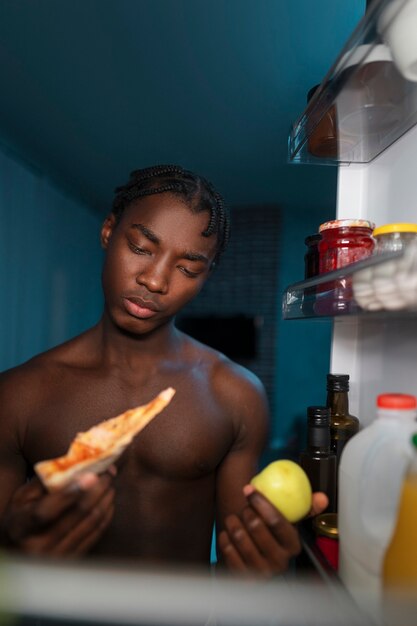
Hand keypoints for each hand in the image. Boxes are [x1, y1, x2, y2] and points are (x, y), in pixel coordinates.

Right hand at [1, 469, 115, 556]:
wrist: (18, 548)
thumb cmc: (21, 516)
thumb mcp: (23, 497)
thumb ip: (45, 481)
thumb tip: (76, 464)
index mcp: (21, 527)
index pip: (47, 511)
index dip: (70, 493)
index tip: (91, 475)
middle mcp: (38, 546)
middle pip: (77, 514)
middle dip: (97, 488)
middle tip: (108, 472)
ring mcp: (57, 556)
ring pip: (91, 523)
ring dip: (105, 499)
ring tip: (109, 483)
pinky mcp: (72, 560)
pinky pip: (96, 534)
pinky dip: (105, 515)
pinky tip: (108, 501)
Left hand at [218, 487, 327, 577]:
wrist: (256, 562)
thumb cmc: (273, 536)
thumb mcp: (290, 524)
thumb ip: (307, 509)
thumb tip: (322, 498)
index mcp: (293, 546)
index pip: (276, 521)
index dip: (261, 502)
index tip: (249, 489)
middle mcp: (279, 562)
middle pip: (256, 527)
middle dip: (246, 511)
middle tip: (243, 508)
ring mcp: (261, 572)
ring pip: (240, 537)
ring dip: (233, 522)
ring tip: (233, 518)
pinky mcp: (243, 577)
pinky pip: (228, 550)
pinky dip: (225, 537)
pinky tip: (227, 533)